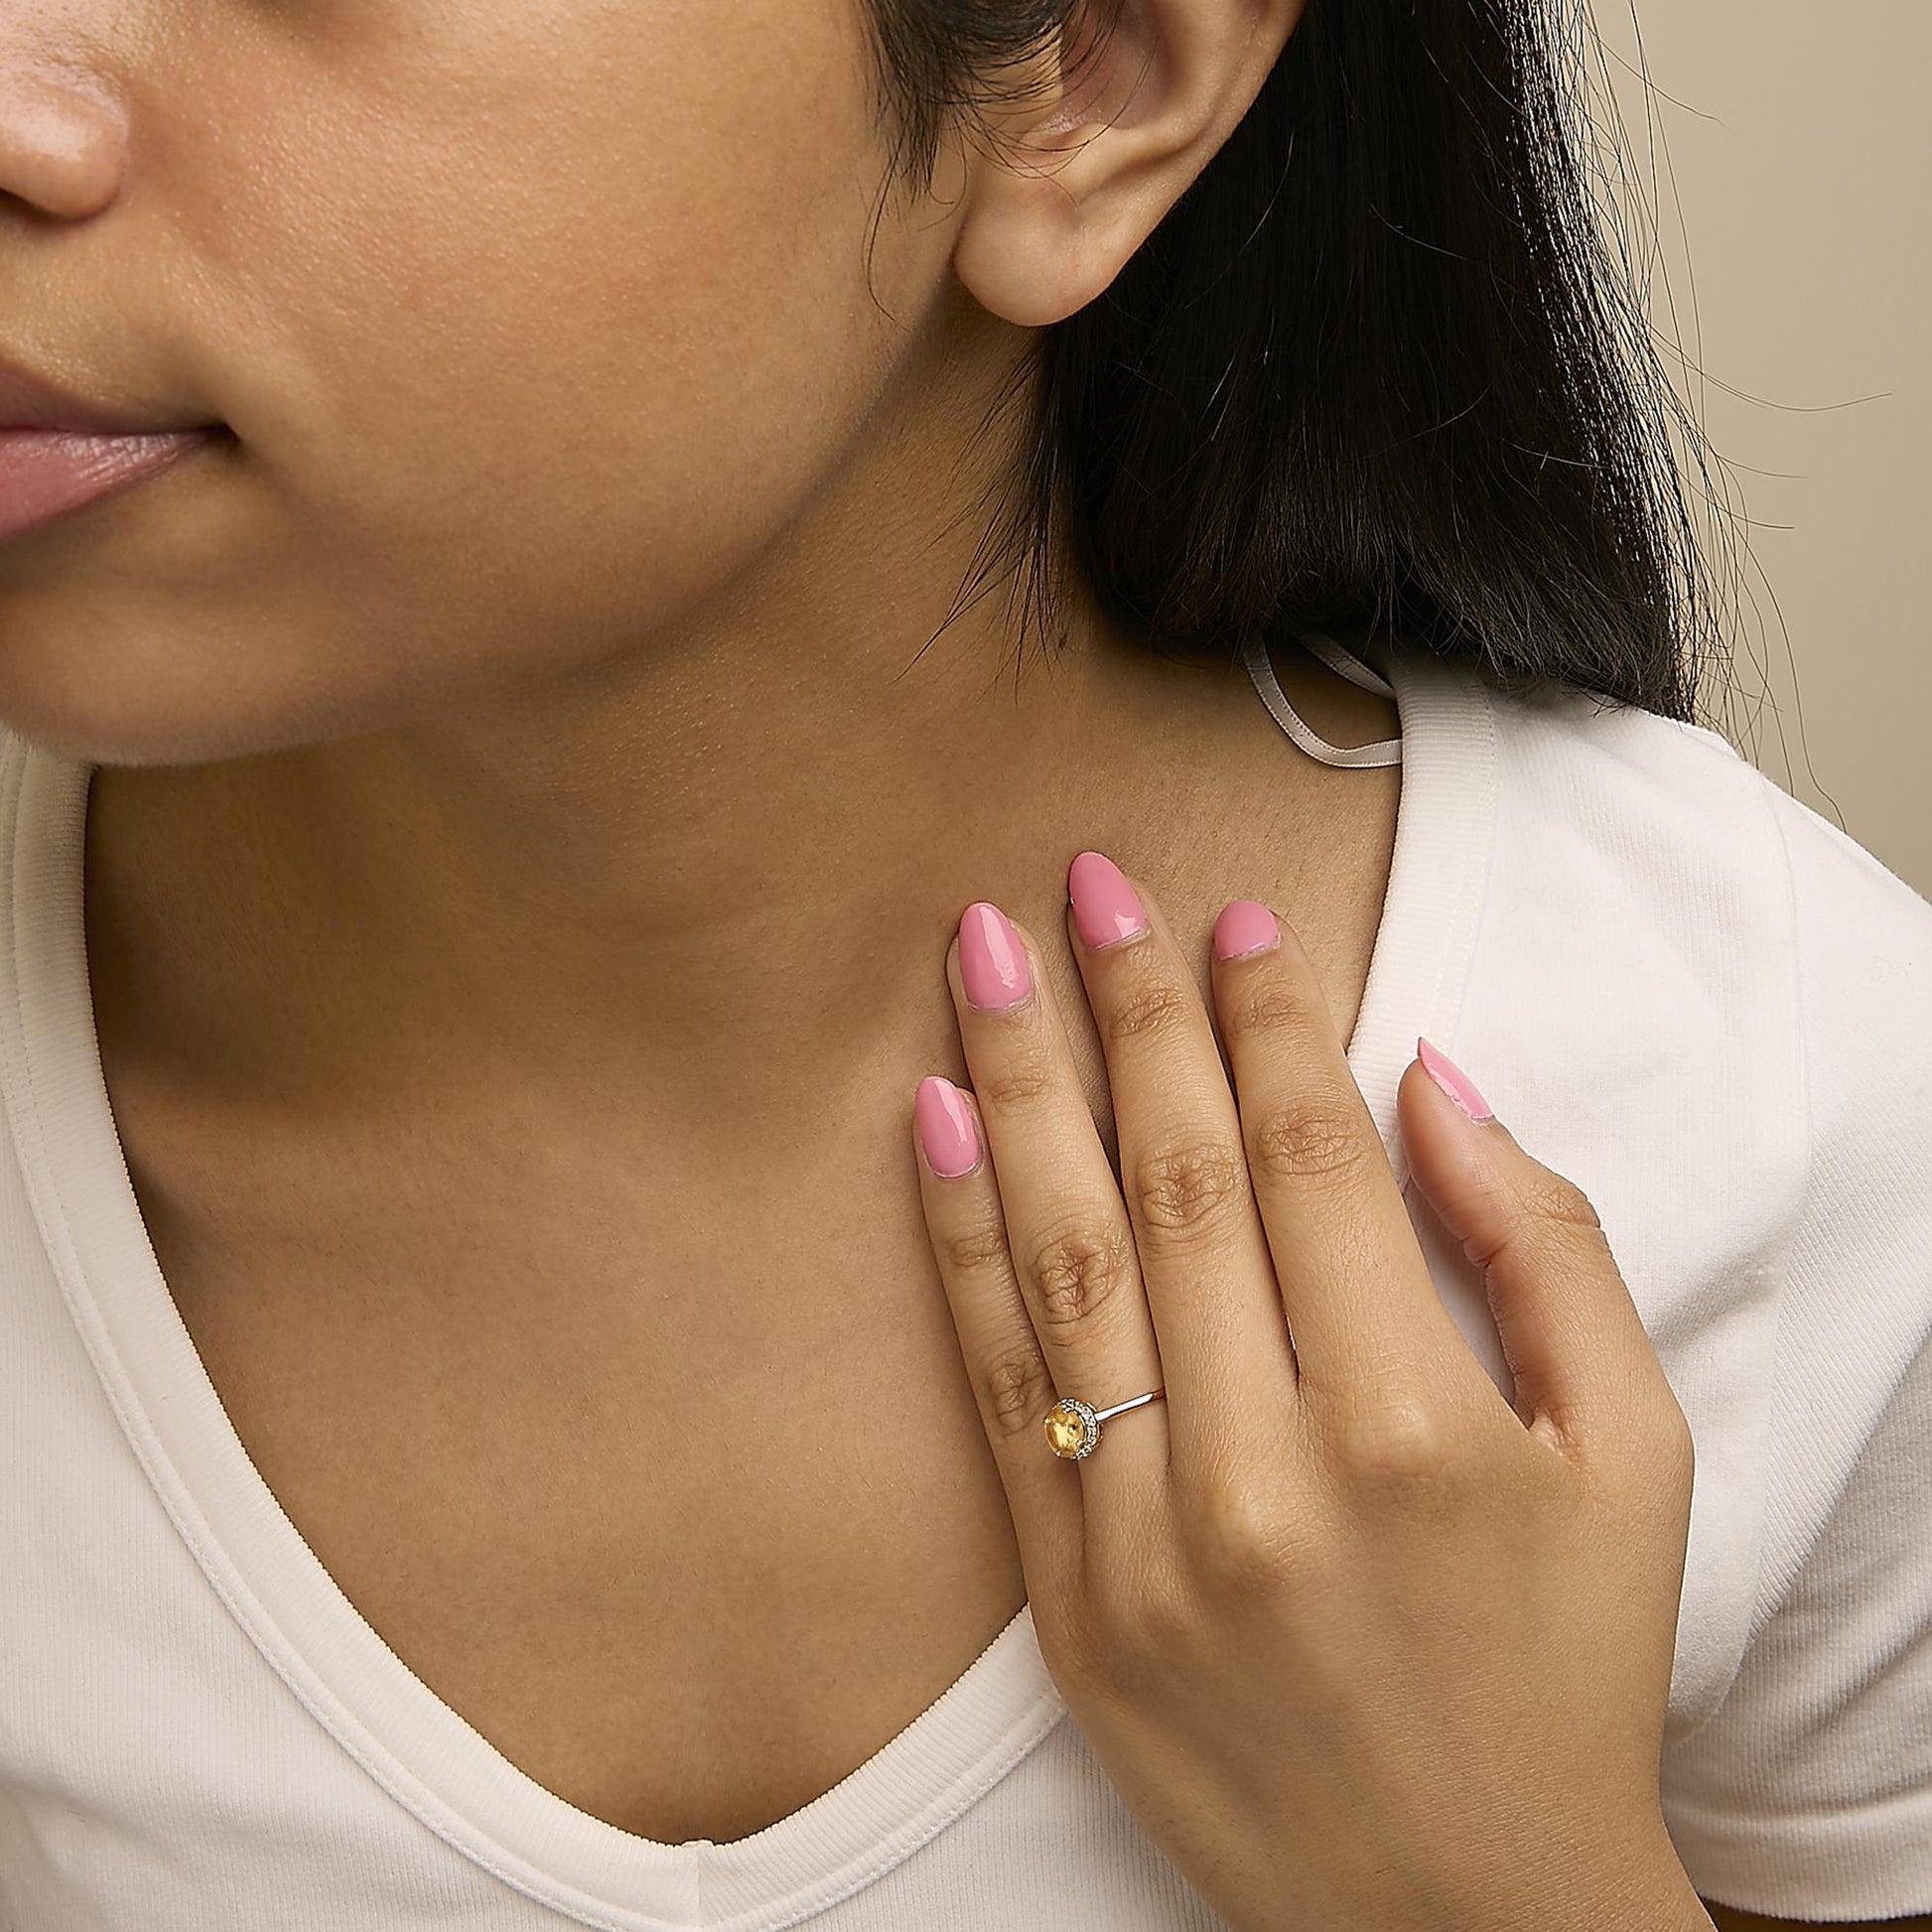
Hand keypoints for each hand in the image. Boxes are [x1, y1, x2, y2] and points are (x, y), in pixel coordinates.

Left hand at [908, 850, 1701, 1931]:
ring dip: (1021, 1083)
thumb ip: (1548, 1250)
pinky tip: (933, 1119)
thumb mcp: (1633, 1459)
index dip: (1267, 1020)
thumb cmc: (1563, 1670)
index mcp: (1415, 1423)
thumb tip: (1430, 1079)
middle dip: (1129, 1009)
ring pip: (1067, 1258)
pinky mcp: (1066, 1603)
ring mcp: (1143, 1543)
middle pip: (1178, 1178)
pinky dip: (958, 1243)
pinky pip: (998, 1386)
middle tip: (1087, 881)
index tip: (1233, 923)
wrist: (1459, 1914)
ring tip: (985, 948)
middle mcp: (1264, 1473)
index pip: (1310, 1157)